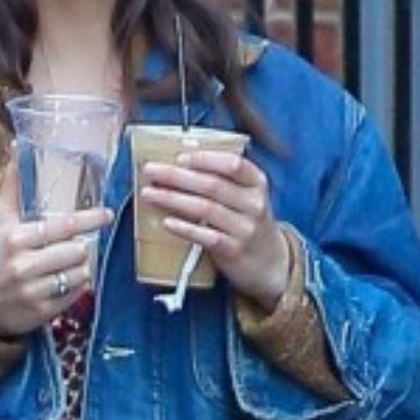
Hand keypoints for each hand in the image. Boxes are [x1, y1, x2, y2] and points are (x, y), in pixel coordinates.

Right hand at [0, 171, 111, 338]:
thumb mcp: (0, 221)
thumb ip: (12, 186)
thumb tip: (18, 144)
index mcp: (16, 238)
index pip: (63, 226)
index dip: (89, 219)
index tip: (105, 214)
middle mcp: (23, 265)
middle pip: (77, 250)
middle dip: (81, 246)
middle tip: (76, 245)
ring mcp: (33, 291)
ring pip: (80, 273)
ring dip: (81, 267)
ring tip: (68, 264)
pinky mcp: (42, 312)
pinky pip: (76, 294)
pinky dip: (76, 286)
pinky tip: (64, 281)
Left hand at [138, 147, 288, 307]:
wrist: (269, 263)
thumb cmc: (247, 223)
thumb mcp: (246, 198)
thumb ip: (224, 181)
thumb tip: (179, 164)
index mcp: (257, 184)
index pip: (233, 164)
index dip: (205, 159)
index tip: (179, 157)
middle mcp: (254, 204)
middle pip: (212, 185)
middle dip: (177, 176)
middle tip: (150, 171)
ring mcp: (245, 228)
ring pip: (205, 209)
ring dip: (173, 199)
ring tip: (149, 194)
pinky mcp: (234, 251)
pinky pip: (206, 237)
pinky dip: (185, 228)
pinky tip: (166, 222)